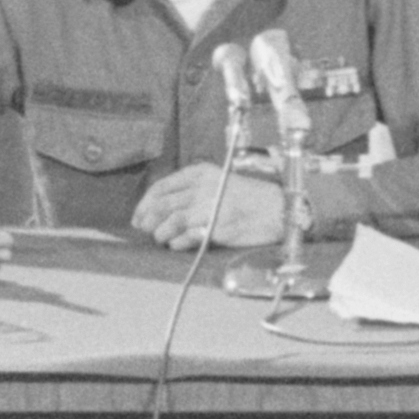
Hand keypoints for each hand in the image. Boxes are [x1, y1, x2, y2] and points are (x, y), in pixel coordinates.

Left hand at [133, 162, 291, 251]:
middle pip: (163, 204)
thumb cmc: (250, 198)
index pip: (163, 186)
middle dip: (148, 219)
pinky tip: (175, 245)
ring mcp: (211, 207)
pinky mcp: (218, 227)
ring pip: (172, 220)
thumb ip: (193, 190)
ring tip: (160, 239)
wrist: (280, 209)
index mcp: (202, 173)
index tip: (138, 216)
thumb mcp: (219, 182)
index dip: (145, 203)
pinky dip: (177, 242)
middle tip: (144, 229)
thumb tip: (162, 208)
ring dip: (161, 232)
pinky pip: (188, 236)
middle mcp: (204, 187)